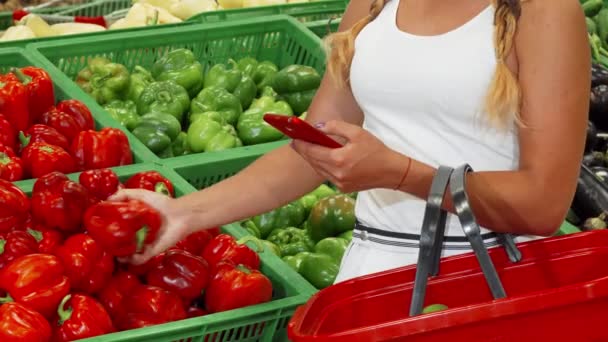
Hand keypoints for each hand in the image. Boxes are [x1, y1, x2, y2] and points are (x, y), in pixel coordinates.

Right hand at [108, 189, 190, 264]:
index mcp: (135, 223)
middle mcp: (138, 235)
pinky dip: (132, 260)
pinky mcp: (152, 251)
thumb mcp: (141, 194)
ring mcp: (145, 245)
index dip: (108, 233)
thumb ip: (124, 194)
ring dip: (120, 256)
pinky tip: (124, 257)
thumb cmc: (162, 203)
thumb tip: (106, 200)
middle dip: (112, 247)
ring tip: (112, 253)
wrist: (180, 214)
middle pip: (122, 244)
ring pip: (129, 255)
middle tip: (102, 245)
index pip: (118, 231)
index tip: (98, 233)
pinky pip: (139, 259)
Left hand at [291, 120, 409, 192]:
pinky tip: (320, 158)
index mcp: (339, 159)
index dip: (301, 144)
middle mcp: (336, 174)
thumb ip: (335, 127)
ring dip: (311, 159)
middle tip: (296, 141)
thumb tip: (317, 127)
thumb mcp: (357, 132)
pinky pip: (327, 175)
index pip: (312, 151)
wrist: (391, 172)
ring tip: (306, 148)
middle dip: (303, 151)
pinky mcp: (343, 188)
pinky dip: (322, 166)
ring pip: (318, 170)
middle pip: (312, 161)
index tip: (293, 137)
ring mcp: (339, 183)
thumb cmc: (375, 150)